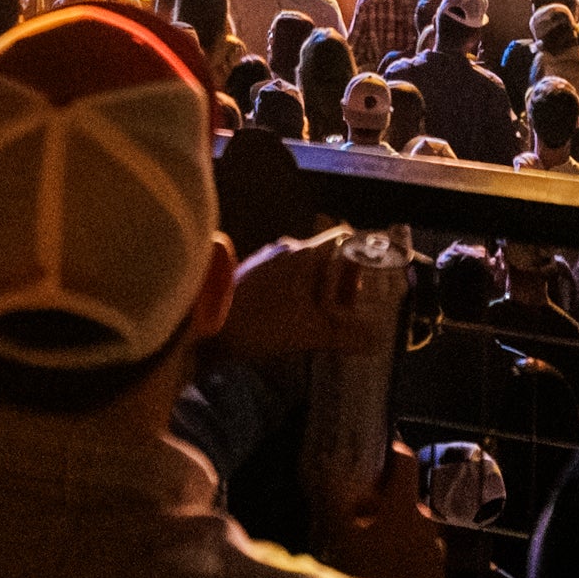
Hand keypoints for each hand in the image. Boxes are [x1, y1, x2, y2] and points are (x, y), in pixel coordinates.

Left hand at [211, 227, 406, 368]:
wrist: (203, 321)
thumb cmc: (260, 320)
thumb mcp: (307, 331)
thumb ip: (343, 335)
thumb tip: (375, 339)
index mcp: (305, 255)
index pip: (343, 238)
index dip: (362, 255)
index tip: (372, 277)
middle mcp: (286, 250)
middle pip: (326, 258)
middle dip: (341, 282)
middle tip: (350, 309)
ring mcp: (266, 261)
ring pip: (303, 269)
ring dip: (318, 290)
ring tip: (324, 319)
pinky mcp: (250, 276)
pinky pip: (285, 278)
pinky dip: (297, 293)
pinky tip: (295, 318)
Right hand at [313, 442, 448, 577]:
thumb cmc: (369, 573)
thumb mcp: (341, 535)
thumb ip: (333, 501)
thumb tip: (325, 471)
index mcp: (404, 505)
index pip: (406, 462)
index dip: (390, 453)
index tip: (373, 458)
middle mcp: (425, 522)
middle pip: (405, 498)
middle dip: (383, 501)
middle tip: (356, 511)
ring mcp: (434, 549)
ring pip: (411, 527)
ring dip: (393, 529)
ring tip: (368, 545)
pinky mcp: (436, 574)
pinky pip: (418, 554)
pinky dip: (403, 554)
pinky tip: (384, 569)